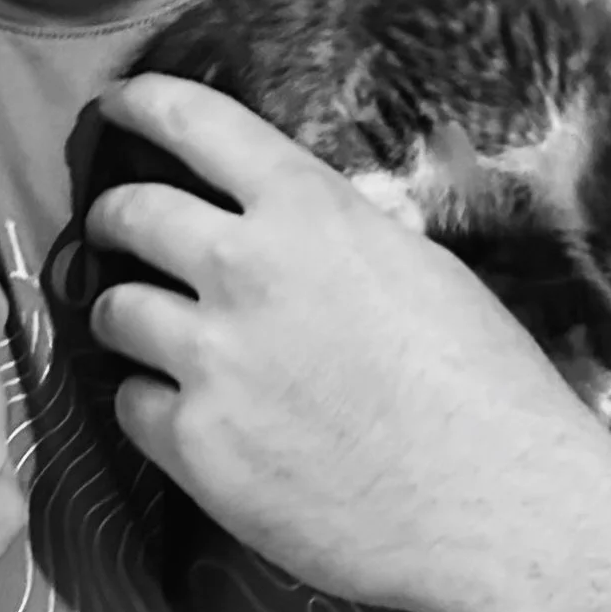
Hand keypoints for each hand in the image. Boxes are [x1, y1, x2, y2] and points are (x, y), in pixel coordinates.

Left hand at [84, 75, 603, 611]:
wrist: (497, 507)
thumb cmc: (485, 385)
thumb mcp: (420, 267)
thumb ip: (337, 236)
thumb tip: (291, 225)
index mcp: (309, 210)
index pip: (195, 121)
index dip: (141, 104)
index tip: (116, 107)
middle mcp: (244, 268)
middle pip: (132, 213)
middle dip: (113, 216)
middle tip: (115, 229)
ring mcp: (212, 359)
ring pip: (114, 309)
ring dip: (123, 314)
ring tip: (144, 331)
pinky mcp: (196, 445)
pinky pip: (131, 404)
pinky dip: (150, 404)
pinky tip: (185, 415)